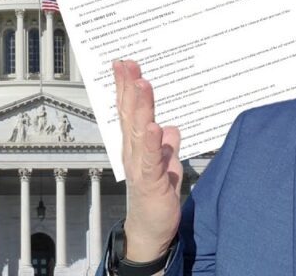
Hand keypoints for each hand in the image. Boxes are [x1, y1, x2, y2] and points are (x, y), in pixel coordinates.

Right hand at [114, 59, 183, 262]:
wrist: (150, 231)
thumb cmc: (156, 197)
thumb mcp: (166, 165)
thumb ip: (166, 145)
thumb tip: (171, 129)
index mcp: (136, 144)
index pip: (129, 110)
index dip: (126, 86)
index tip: (124, 64)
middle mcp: (133, 151)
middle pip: (130, 115)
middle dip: (129, 87)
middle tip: (128, 64)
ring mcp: (140, 165)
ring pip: (139, 131)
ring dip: (141, 108)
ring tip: (142, 85)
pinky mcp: (150, 181)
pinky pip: (151, 159)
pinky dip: (152, 143)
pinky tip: (154, 127)